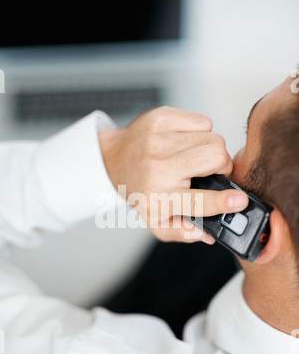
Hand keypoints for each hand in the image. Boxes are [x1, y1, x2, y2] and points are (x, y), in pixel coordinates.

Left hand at [99, 107, 248, 242]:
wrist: (114, 160)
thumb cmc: (140, 190)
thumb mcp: (156, 221)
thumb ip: (181, 232)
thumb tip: (206, 235)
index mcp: (159, 197)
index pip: (198, 201)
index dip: (223, 202)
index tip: (239, 201)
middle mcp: (158, 168)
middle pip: (217, 156)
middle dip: (222, 165)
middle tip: (210, 171)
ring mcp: (159, 139)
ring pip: (213, 137)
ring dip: (210, 148)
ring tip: (194, 157)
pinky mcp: (162, 118)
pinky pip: (202, 121)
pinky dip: (200, 132)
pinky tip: (186, 142)